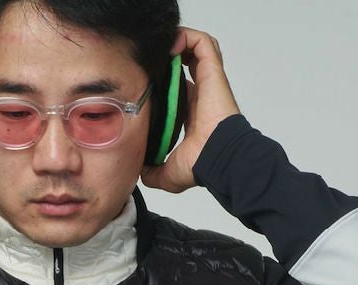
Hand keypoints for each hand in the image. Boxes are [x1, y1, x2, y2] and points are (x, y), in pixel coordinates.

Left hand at [140, 26, 240, 193]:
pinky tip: (171, 45)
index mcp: (193, 113)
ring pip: (196, 49)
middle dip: (167, 58)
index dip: (163, 81)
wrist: (217, 158)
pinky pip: (202, 43)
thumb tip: (140, 173)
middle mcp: (201, 95)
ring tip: (161, 48)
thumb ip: (153, 172)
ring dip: (179, 41)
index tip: (145, 82)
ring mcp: (208, 81)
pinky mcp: (213, 72)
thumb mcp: (168, 174)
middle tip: (149, 61)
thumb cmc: (201, 165)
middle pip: (186, 65)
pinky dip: (187, 37)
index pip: (179, 89)